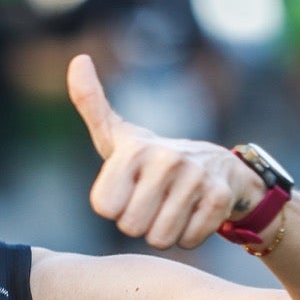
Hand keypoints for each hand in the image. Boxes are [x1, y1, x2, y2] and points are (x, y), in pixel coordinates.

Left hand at [68, 53, 259, 250]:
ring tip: (171, 208)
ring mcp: (196, 178)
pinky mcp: (221, 197)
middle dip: (139, 223)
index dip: (114, 208)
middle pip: (130, 227)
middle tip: (151, 203)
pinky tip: (193, 215)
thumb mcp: (118, 135)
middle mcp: (165, 159)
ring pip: (159, 238)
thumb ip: (92, 104)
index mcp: (134, 148)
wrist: (220, 169)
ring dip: (163, 232)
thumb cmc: (152, 158)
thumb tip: (78, 59)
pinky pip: (188, 241)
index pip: (104, 207)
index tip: (127, 191)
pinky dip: (188, 237)